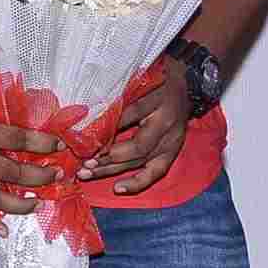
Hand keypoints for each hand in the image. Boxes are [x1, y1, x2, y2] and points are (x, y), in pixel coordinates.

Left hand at [84, 66, 189, 195]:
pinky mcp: (172, 152)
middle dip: (106, 157)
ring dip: (111, 169)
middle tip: (82, 162)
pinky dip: (137, 182)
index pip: (128, 117)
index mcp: (157, 101)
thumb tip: (86, 116)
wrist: (186, 85)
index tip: (82, 138)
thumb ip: (117, 96)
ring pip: (140, 161)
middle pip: (135, 146)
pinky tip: (118, 189)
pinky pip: (156, 172)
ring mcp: (171, 141)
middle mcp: (166, 124)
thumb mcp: (137, 81)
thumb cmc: (157, 79)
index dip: (105, 130)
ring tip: (87, 173)